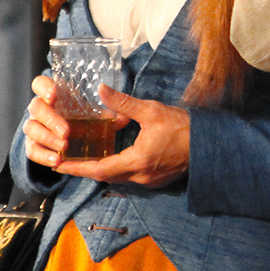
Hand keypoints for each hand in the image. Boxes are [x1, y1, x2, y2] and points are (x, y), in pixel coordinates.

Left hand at [24, 75, 189, 188]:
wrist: (210, 144)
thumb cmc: (183, 127)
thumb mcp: (151, 111)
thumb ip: (123, 103)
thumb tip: (100, 90)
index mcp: (137, 161)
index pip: (98, 170)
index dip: (76, 168)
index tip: (58, 165)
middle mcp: (141, 176)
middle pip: (105, 176)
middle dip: (85, 169)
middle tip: (66, 160)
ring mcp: (149, 180)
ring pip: (118, 177)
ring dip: (102, 169)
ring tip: (86, 157)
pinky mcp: (157, 179)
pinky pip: (130, 177)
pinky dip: (117, 169)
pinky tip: (114, 156)